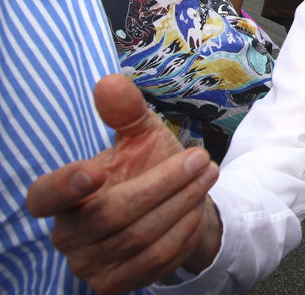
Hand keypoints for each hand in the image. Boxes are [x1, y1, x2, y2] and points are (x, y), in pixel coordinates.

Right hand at [26, 75, 221, 293]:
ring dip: (182, 203)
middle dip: (163, 183)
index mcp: (62, 196)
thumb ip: (125, 111)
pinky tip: (199, 206)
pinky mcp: (115, 284)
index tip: (94, 169)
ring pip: (139, 237)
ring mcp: (89, 264)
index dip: (65, 186)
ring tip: (209, 174)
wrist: (174, 208)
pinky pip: (155, 259)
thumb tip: (110, 82)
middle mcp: (68, 234)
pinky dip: (183, 230)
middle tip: (201, 158)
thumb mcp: (141, 134)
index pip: (45, 196)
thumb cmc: (148, 166)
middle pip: (112, 214)